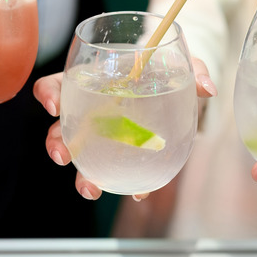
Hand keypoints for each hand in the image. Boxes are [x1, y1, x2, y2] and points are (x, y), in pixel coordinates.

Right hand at [34, 57, 217, 200]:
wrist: (175, 85)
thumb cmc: (164, 68)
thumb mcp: (179, 62)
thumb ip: (192, 69)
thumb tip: (207, 88)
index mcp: (91, 81)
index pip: (57, 84)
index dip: (48, 94)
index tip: (54, 106)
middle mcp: (89, 110)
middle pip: (59, 126)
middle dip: (56, 143)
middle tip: (62, 155)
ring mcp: (101, 135)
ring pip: (80, 156)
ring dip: (80, 174)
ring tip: (90, 188)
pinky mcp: (120, 154)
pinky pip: (114, 171)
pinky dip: (123, 184)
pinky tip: (137, 193)